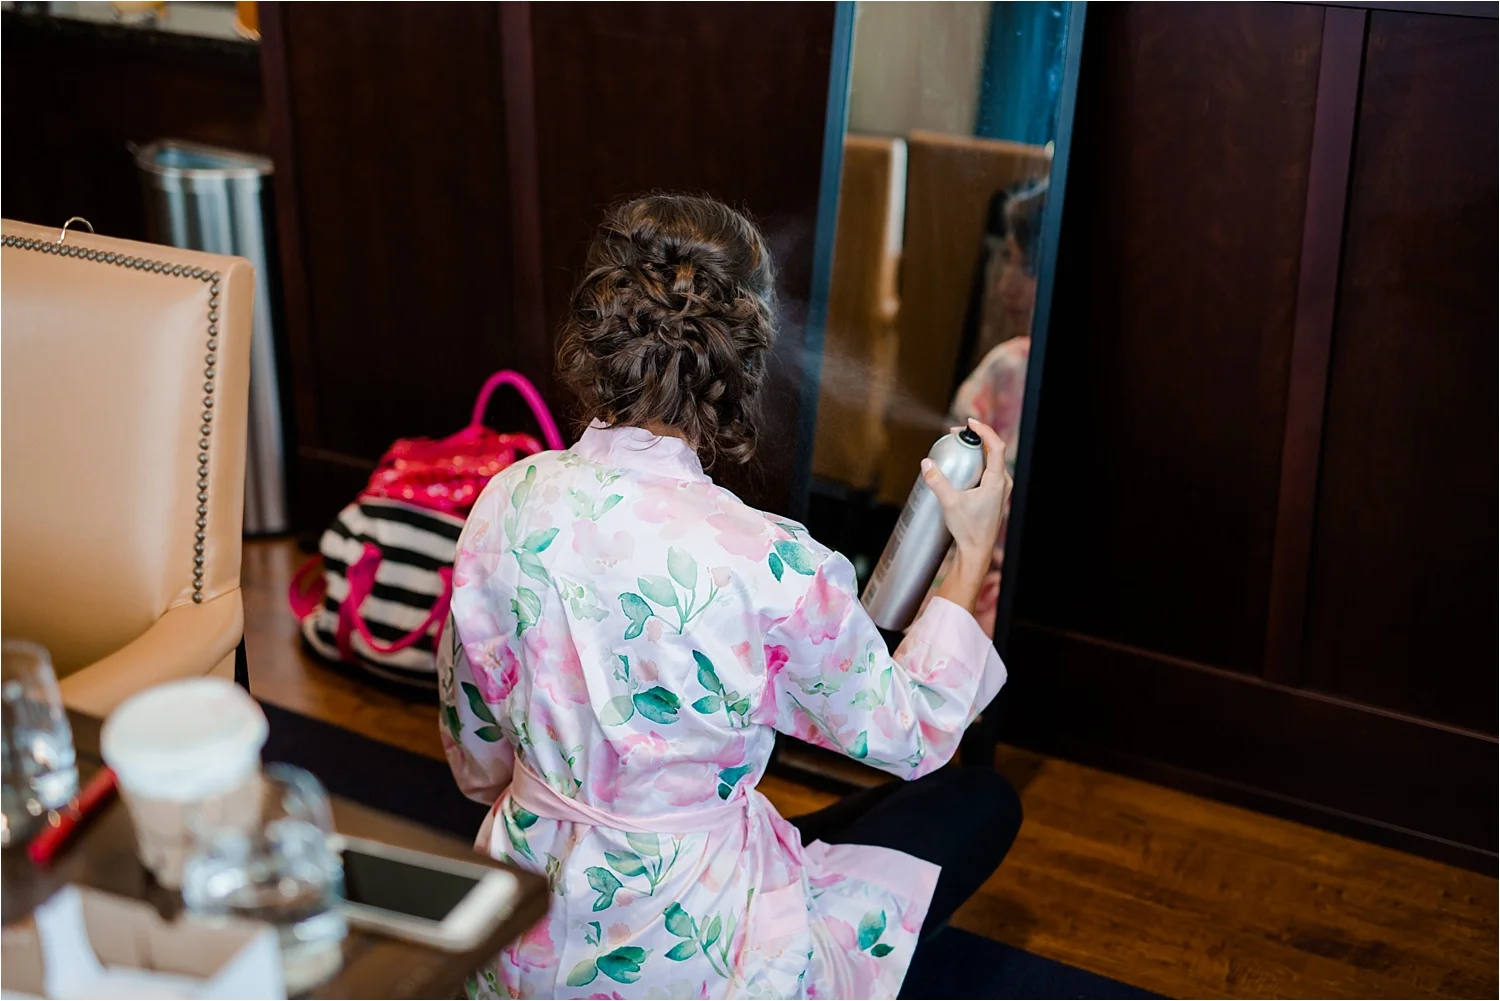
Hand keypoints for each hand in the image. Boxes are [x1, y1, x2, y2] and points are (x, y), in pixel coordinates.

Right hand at [922, 419, 1011, 609]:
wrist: (976, 551)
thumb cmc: (968, 530)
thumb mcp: (950, 503)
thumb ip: (937, 481)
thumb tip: (926, 463)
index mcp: (997, 481)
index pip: (997, 446)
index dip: (984, 430)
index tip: (969, 422)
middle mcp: (1003, 483)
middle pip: (994, 451)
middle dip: (977, 438)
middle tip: (958, 434)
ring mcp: (1001, 490)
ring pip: (993, 462)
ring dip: (978, 450)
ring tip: (960, 446)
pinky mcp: (995, 496)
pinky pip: (990, 472)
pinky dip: (978, 463)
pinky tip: (964, 466)